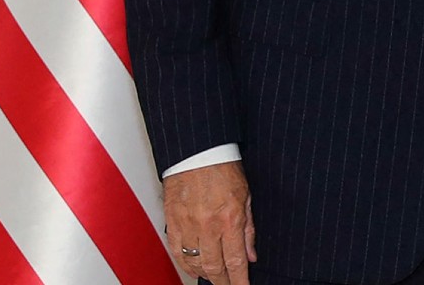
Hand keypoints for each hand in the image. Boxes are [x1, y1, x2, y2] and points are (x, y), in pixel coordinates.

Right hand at [164, 161, 255, 284]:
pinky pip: (176, 251)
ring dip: (204, 274)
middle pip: (214, 267)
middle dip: (222, 281)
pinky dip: (185, 263)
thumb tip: (251, 255)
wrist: (198, 151)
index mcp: (230, 218)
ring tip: (213, 276)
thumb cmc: (223, 167)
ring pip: (194, 263)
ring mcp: (188, 224)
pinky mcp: (172, 221)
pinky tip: (192, 267)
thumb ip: (248, 229)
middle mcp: (208, 225)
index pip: (235, 261)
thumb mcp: (246, 197)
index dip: (240, 281)